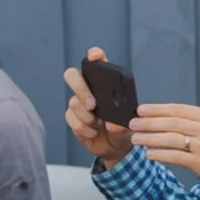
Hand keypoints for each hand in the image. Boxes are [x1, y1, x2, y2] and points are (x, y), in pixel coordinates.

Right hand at [63, 47, 133, 167]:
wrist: (116, 145)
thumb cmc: (124, 126)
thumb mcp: (129, 122)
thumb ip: (123, 122)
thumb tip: (112, 125)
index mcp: (105, 81)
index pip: (97, 61)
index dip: (94, 55)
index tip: (95, 56)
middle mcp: (88, 87)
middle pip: (72, 75)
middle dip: (80, 88)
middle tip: (93, 104)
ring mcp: (78, 102)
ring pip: (72, 102)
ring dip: (86, 116)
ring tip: (98, 125)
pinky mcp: (73, 117)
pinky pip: (70, 118)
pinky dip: (83, 128)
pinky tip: (93, 132)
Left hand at [129, 104, 199, 198]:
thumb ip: (198, 123)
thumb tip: (169, 120)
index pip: (179, 109)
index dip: (157, 109)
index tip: (141, 109)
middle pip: (171, 122)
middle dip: (149, 122)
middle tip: (133, 123)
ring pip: (170, 138)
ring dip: (150, 138)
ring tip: (136, 138)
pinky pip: (175, 156)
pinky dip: (160, 154)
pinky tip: (149, 154)